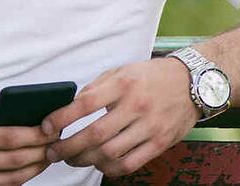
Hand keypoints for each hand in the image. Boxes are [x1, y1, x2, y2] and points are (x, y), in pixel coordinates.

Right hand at [0, 89, 57, 185]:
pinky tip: (28, 168)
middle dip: (41, 150)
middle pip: (15, 160)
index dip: (34, 134)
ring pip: (12, 179)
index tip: (49, 127)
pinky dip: (19, 180)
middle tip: (56, 141)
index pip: (8, 137)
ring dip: (35, 168)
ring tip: (48, 155)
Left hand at [41, 59, 196, 176]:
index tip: (47, 127)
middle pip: (95, 134)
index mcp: (123, 84)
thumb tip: (70, 106)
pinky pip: (129, 164)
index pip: (85, 103)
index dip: (62, 118)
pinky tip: (98, 164)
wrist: (193, 83)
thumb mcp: (122, 71)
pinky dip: (109, 168)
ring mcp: (149, 127)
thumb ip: (97, 88)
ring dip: (85, 160)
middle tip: (53, 152)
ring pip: (110, 153)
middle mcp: (136, 106)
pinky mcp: (160, 144)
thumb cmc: (151, 76)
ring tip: (72, 158)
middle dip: (68, 147)